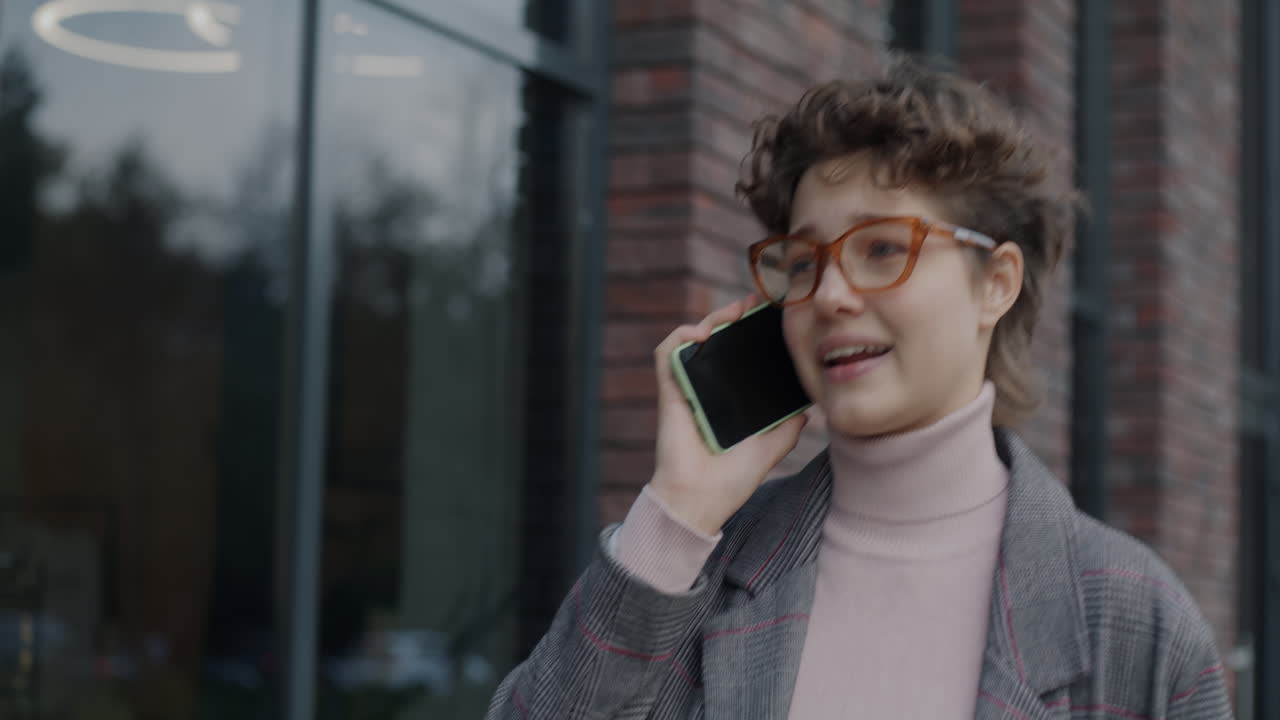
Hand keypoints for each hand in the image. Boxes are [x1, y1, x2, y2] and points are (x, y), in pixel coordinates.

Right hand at [648, 296, 808, 535]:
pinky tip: (702, 333)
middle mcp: (707, 389)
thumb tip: (808, 409)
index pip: (740, 355)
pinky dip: (681, 336)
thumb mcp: (771, 447)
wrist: (702, 499)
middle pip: (719, 340)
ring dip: (712, 318)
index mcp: (729, 398)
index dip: (752, 332)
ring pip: (694, 339)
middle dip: (736, 315)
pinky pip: (667, 353)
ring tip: (735, 313)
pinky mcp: (670, 391)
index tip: (772, 315)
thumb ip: (787, 427)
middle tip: (757, 303)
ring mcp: (687, 388)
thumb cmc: (732, 479)